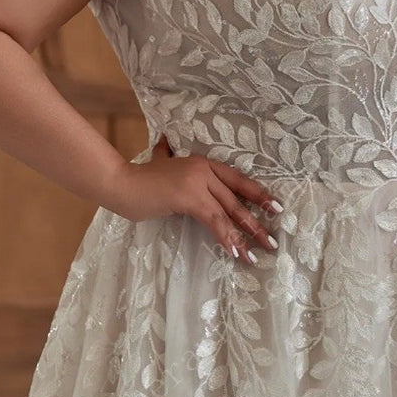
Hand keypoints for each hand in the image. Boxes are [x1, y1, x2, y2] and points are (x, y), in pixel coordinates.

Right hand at [103, 134, 281, 263]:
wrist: (120, 183)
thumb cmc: (140, 178)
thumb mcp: (160, 162)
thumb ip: (167, 154)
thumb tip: (165, 143)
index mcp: (203, 162)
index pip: (238, 179)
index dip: (257, 194)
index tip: (275, 207)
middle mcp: (205, 170)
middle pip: (237, 198)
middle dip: (257, 221)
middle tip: (273, 240)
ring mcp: (198, 182)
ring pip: (229, 211)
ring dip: (246, 235)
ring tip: (257, 254)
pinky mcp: (189, 197)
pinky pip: (214, 220)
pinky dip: (226, 237)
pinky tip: (235, 252)